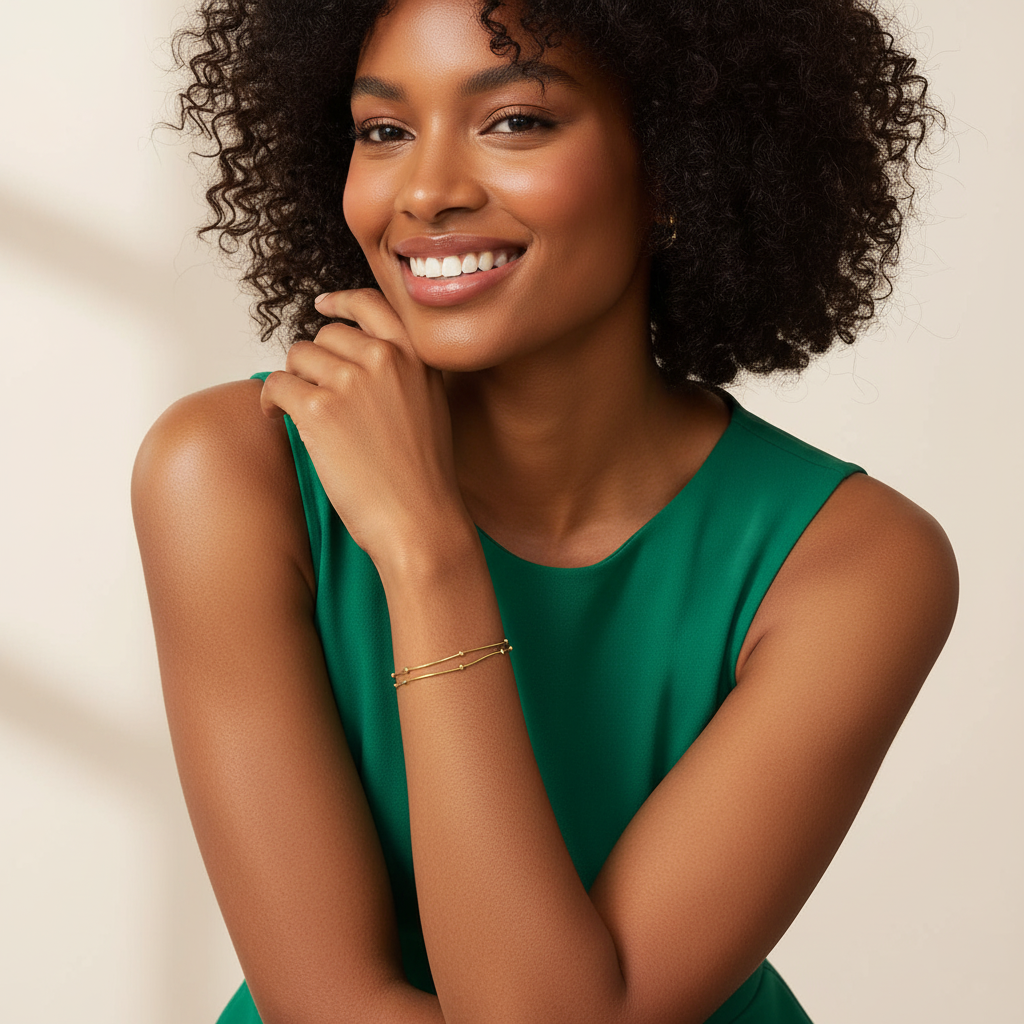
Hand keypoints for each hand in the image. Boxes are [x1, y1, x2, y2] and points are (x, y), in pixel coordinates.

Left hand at [260, 289, 471, 572]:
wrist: (420, 518)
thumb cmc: (424, 477)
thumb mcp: (430, 407)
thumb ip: (403, 374)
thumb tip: (356, 361)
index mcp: (416, 356)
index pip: (371, 305)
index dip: (341, 303)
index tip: (323, 305)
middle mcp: (384, 358)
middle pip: (324, 336)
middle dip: (315, 363)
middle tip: (316, 396)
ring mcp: (351, 381)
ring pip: (297, 358)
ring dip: (293, 383)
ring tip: (299, 413)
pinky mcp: (319, 409)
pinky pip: (277, 384)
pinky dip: (270, 401)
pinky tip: (278, 419)